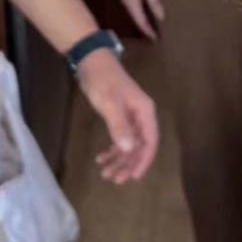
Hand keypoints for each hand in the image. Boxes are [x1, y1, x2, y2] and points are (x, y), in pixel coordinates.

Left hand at [74, 50, 158, 183]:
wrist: (91, 62)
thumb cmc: (103, 80)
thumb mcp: (110, 103)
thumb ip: (120, 126)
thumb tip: (129, 150)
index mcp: (145, 112)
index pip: (150, 142)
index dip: (144, 160)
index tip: (134, 176)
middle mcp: (141, 117)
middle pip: (139, 147)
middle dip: (128, 164)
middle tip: (114, 179)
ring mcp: (131, 118)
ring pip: (129, 145)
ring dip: (118, 160)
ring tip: (105, 173)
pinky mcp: (119, 117)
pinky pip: (120, 138)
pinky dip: (112, 149)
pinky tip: (101, 158)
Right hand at [112, 0, 163, 39]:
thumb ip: (153, 2)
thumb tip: (161, 17)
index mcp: (131, 3)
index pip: (140, 22)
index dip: (148, 31)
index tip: (155, 40)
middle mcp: (126, 2)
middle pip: (135, 19)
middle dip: (144, 28)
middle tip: (153, 37)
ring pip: (133, 13)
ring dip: (141, 21)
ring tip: (150, 27)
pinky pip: (132, 7)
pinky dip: (139, 13)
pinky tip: (144, 12)